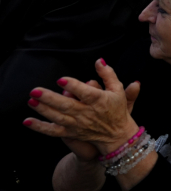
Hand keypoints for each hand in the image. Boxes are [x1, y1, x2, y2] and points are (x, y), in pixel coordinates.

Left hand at [24, 59, 140, 155]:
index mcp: (99, 100)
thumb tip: (98, 61)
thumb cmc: (117, 109)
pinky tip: (28, 121)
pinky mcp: (71, 132)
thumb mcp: (117, 89)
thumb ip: (108, 74)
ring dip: (43, 110)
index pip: (85, 93)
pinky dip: (40, 127)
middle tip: (35, 91)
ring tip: (31, 101)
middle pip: (66, 105)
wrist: (116, 134)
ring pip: (58, 117)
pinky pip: (53, 131)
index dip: (73, 86)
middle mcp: (87, 113)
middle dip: (50, 98)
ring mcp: (77, 124)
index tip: (61, 79)